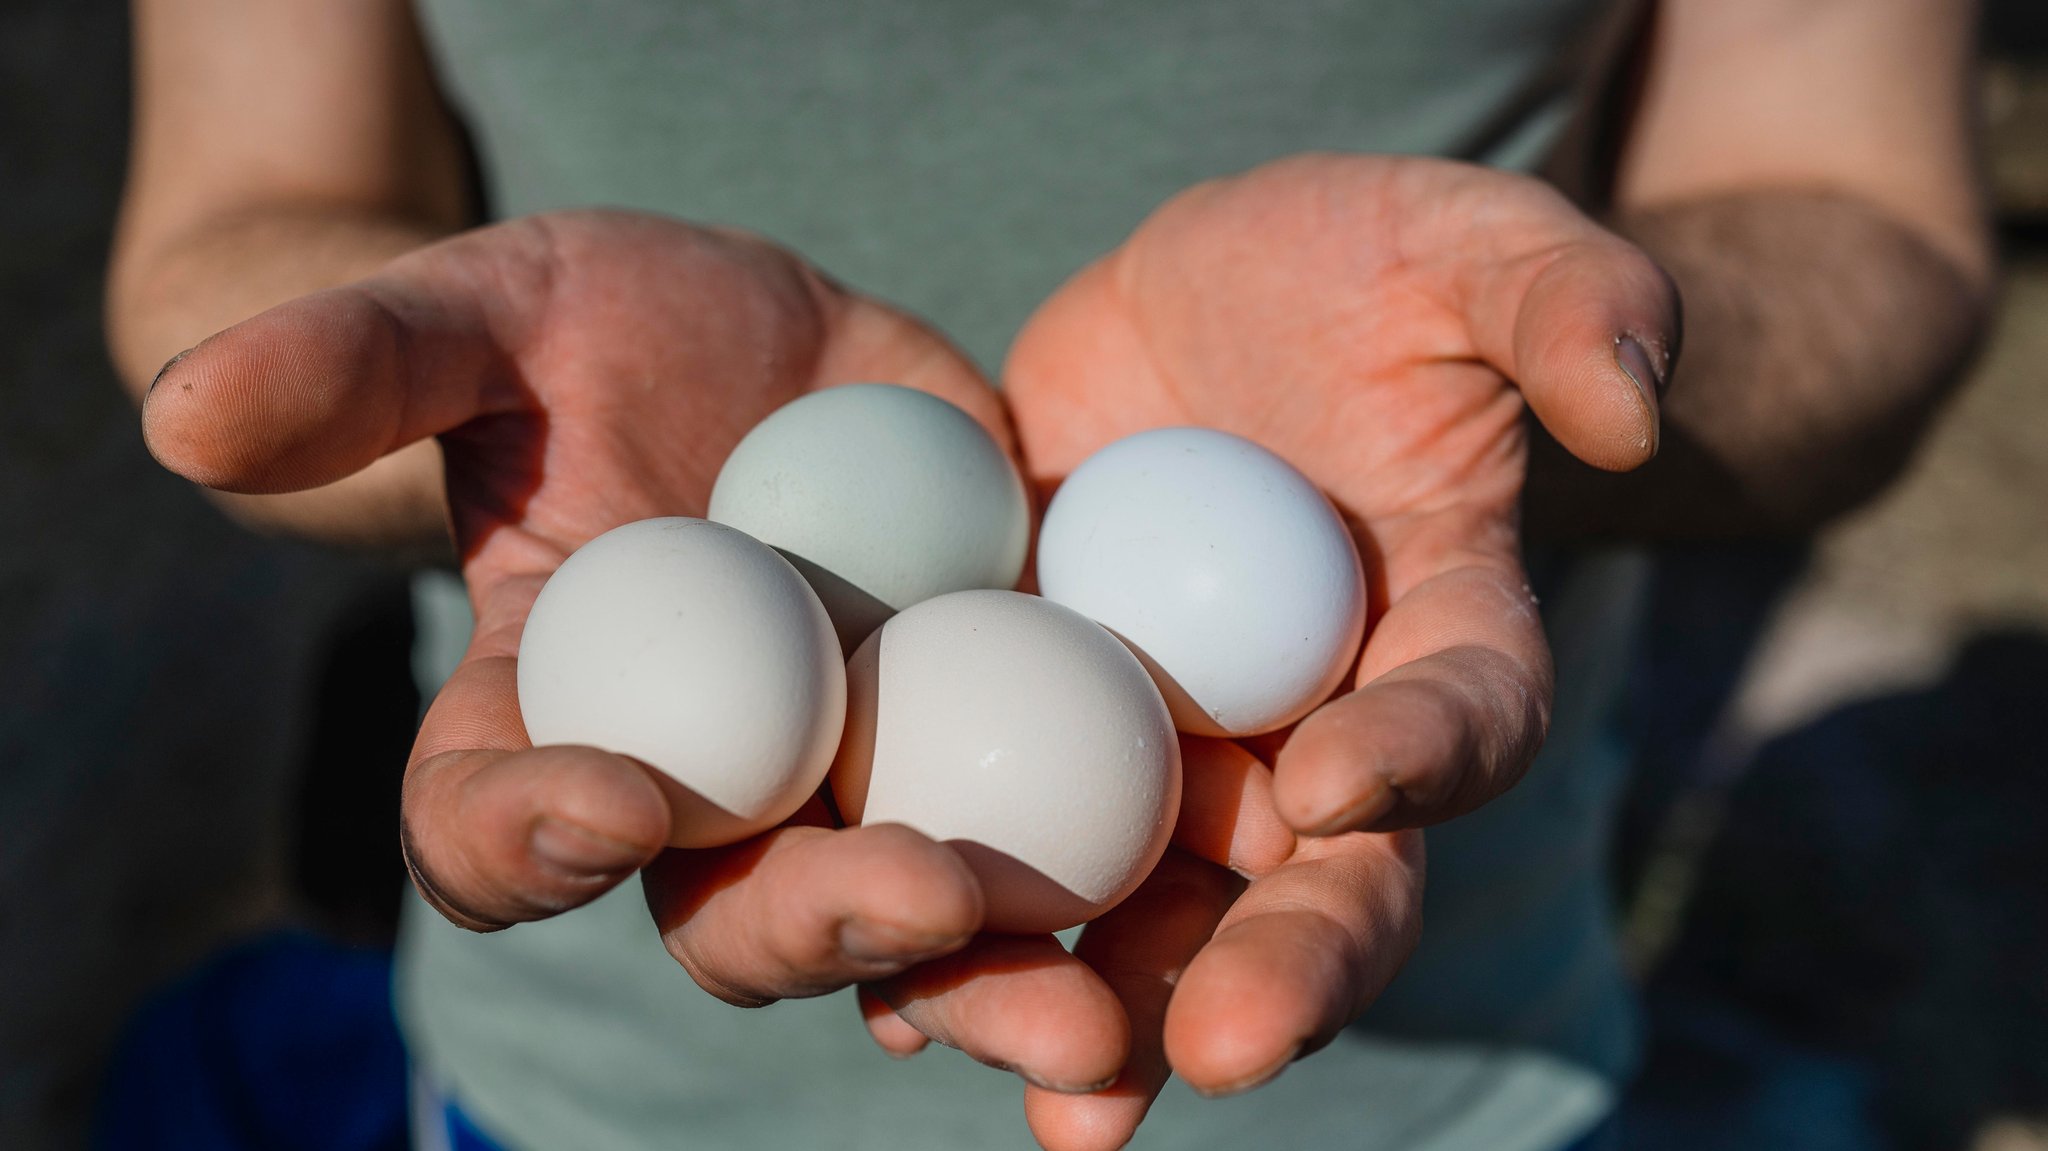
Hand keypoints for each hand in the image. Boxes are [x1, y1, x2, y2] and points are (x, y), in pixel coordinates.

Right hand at [142, 210, 1021, 1013]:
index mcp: (552, 725)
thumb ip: (358, 364)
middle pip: (732, 915)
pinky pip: (1040, 838)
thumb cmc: (591, 325)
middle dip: (819, 930)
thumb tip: (181, 415)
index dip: (525, 836)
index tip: (603, 798)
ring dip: (995, 974)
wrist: (769, 339)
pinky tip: (1165, 921)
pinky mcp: (987, 736)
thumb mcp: (481, 310)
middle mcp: (703, 796)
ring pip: (903, 919)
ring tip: (1089, 1014)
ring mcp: (850, 783)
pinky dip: (1101, 895)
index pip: (495, 823)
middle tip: (917, 903)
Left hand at [877, 154, 1679, 1147]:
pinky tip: (901, 992)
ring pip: (1158, 904)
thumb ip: (1565, 302)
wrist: (1219, 297)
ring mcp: (1173, 746)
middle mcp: (1318, 736)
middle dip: (1276, 971)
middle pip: (1317, 883)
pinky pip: (1012, 838)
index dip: (1422, 757)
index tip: (1340, 778)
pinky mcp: (1041, 721)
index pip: (1465, 719)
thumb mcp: (1473, 244)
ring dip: (1109, 1007)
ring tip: (1066, 1097)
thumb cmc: (1372, 264)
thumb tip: (1634, 408)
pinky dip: (968, 925)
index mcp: (1444, 642)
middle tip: (1216, 1053)